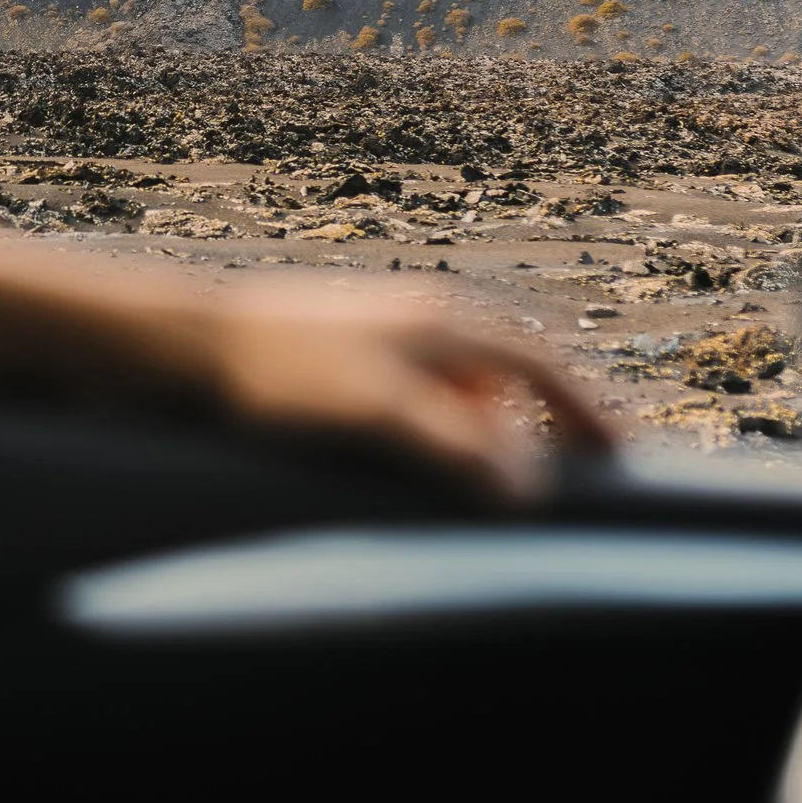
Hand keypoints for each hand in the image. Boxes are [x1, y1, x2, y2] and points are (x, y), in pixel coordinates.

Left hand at [191, 287, 615, 497]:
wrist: (183, 343)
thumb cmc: (278, 374)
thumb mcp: (377, 414)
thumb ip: (455, 447)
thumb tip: (527, 487)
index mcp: (441, 322)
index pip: (540, 366)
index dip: (582, 412)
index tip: (618, 454)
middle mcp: (418, 316)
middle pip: (504, 372)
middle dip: (534, 424)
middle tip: (555, 477)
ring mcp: (377, 329)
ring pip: (455, 381)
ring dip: (480, 428)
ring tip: (483, 481)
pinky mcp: (338, 349)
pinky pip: (412, 390)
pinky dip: (433, 425)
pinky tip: (409, 459)